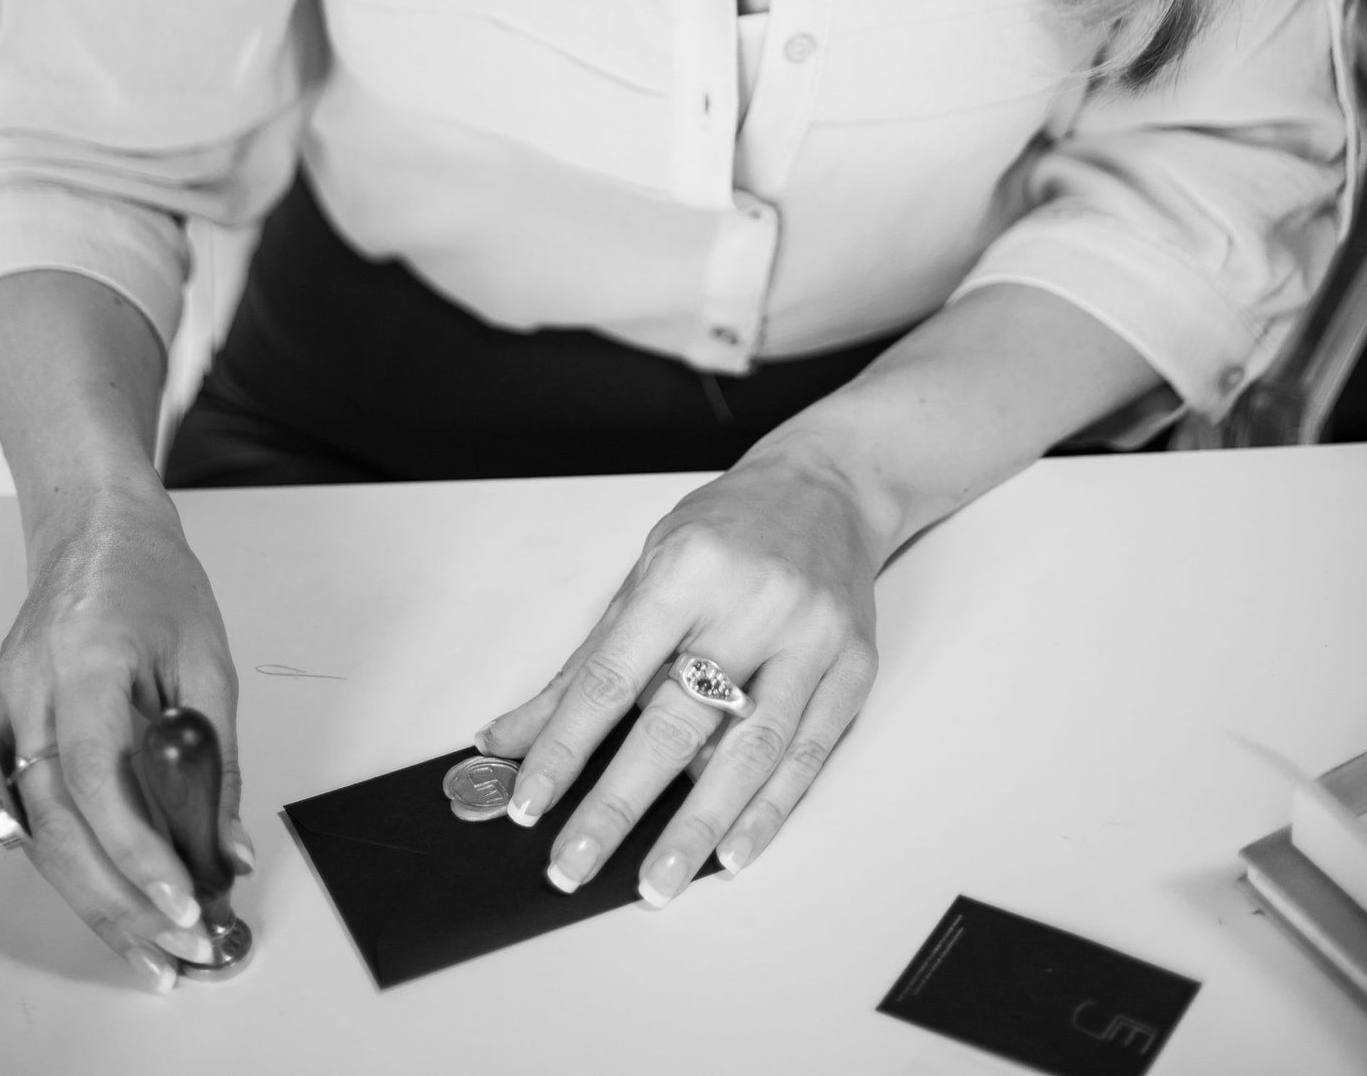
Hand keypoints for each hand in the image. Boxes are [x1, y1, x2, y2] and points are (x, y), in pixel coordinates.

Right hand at [0, 484, 249, 990]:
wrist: (95, 532)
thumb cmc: (153, 580)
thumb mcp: (209, 658)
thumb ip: (218, 757)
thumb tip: (230, 845)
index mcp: (86, 662)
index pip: (99, 780)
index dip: (138, 852)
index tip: (184, 898)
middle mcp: (32, 693)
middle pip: (61, 827)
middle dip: (122, 901)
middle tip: (180, 946)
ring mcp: (7, 713)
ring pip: (40, 835)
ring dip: (97, 900)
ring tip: (154, 947)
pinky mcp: (1, 729)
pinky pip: (30, 815)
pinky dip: (72, 865)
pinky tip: (111, 900)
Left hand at [474, 437, 880, 906]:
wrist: (828, 486)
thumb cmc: (730, 525)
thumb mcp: (647, 568)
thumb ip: (588, 660)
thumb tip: (514, 736)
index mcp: (687, 568)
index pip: (612, 675)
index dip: (566, 746)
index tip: (530, 802)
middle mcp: (752, 601)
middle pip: (677, 721)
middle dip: (619, 803)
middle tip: (576, 862)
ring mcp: (810, 637)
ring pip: (748, 750)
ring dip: (697, 827)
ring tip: (657, 880)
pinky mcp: (852, 667)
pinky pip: (807, 755)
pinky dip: (767, 810)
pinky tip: (732, 849)